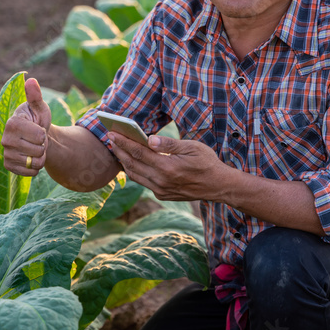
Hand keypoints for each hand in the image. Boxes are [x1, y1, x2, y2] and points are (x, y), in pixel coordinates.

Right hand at [2, 78, 51, 175]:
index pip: (39, 136)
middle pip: (38, 150)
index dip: (43, 133)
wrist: (34, 137)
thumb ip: (35, 96)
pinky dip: (36, 168)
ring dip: (40, 156)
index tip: (37, 128)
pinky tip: (31, 157)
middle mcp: (5, 139)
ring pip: (36, 162)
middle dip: (43, 146)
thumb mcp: (39, 107)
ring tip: (34, 147)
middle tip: (36, 139)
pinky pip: (31, 173)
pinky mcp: (8, 166)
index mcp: (12, 123)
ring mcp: (6, 153)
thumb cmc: (37, 119)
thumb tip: (31, 80)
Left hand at [107, 132, 227, 201]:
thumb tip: (150, 139)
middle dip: (120, 151)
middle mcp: (161, 181)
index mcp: (168, 168)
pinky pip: (143, 182)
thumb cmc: (207, 162)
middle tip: (111, 139)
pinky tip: (131, 162)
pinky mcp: (162, 195)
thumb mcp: (192, 147)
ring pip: (135, 175)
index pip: (139, 153)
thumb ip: (169, 144)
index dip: (124, 143)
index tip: (112, 134)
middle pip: (132, 165)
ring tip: (118, 149)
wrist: (218, 186)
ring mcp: (161, 190)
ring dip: (124, 162)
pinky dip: (134, 171)